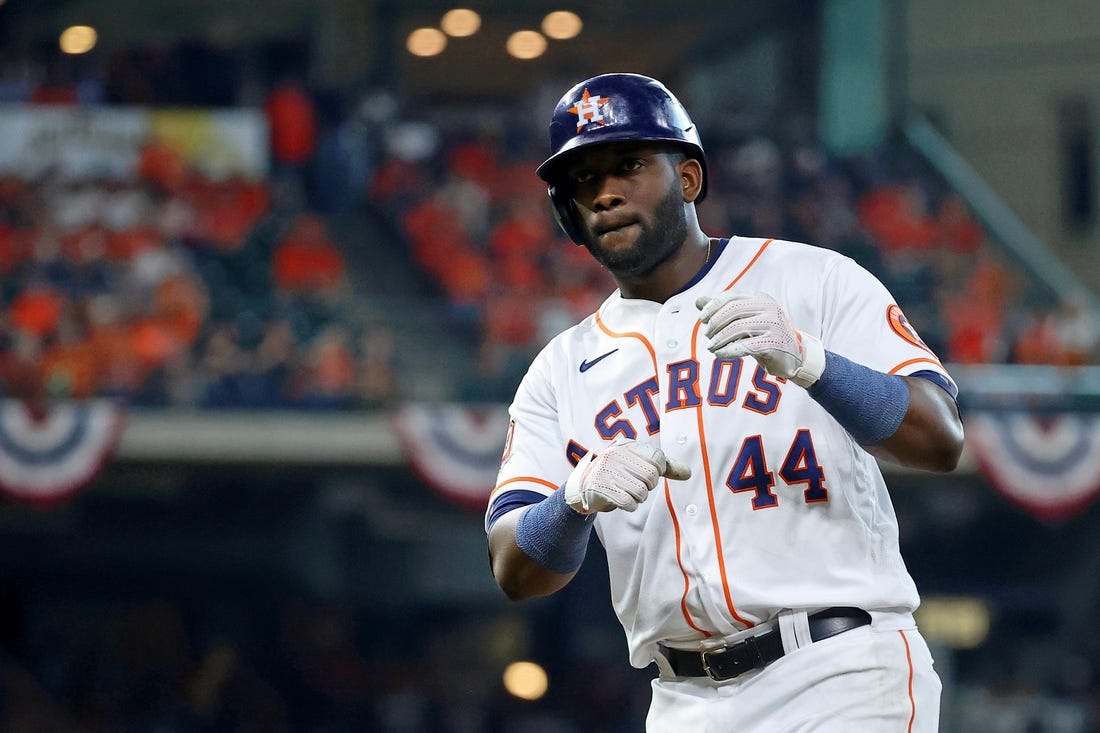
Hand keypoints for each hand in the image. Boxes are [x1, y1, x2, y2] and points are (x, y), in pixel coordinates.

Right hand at [564, 440, 690, 513]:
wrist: (584, 486)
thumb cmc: (618, 474)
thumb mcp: (639, 464)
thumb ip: (665, 467)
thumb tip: (689, 473)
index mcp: (627, 446)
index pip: (657, 458)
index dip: (658, 470)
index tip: (647, 473)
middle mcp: (615, 455)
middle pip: (651, 476)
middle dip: (648, 486)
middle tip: (636, 485)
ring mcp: (606, 471)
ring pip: (641, 491)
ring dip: (638, 497)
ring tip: (627, 492)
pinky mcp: (601, 488)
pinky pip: (628, 502)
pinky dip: (629, 505)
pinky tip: (622, 500)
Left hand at [695, 291, 825, 387]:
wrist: (795, 356)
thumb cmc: (766, 336)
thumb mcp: (746, 320)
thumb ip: (723, 310)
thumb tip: (698, 300)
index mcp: (760, 298)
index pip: (731, 296)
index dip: (713, 307)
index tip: (702, 319)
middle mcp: (768, 307)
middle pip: (733, 310)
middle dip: (715, 323)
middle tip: (707, 336)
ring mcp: (773, 325)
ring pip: (738, 328)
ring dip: (719, 339)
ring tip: (712, 348)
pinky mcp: (774, 343)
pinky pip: (745, 345)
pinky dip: (728, 350)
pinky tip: (720, 354)